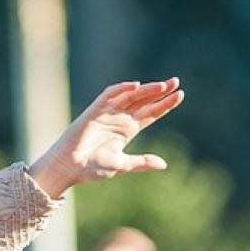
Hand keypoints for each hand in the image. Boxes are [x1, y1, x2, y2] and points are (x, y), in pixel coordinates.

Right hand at [29, 79, 184, 198]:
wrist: (69, 168)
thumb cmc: (92, 168)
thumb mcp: (122, 165)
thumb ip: (142, 163)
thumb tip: (164, 164)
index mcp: (127, 130)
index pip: (150, 113)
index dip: (164, 104)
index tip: (180, 95)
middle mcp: (120, 118)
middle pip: (144, 100)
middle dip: (160, 91)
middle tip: (176, 82)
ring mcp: (108, 112)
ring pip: (131, 96)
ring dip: (146, 89)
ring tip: (163, 85)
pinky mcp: (95, 110)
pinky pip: (109, 94)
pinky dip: (121, 89)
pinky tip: (136, 86)